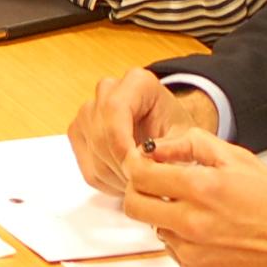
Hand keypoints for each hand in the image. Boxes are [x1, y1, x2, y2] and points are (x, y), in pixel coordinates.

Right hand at [67, 69, 216, 193]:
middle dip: (121, 166)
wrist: (164, 130)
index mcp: (137, 82)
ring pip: (94, 153)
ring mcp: (89, 110)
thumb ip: (171, 147)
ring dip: (117, 176)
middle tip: (145, 184)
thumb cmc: (175, 130)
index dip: (121, 144)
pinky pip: (87, 165)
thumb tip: (145, 158)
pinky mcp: (78, 131)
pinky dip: (107, 180)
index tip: (136, 169)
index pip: (114, 109)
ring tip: (140, 182)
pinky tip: (127, 179)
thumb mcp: (187, 138)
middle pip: (101, 134)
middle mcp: (107, 90)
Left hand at [119, 129, 266, 266]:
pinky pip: (172, 249)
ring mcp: (191, 250)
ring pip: (153, 227)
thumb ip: (193, 145)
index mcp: (202, 187)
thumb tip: (159, 147)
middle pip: (134, 205)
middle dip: (139, 191)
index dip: (135, 165)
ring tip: (196, 208)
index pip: (140, 175)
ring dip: (163, 215)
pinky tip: (208, 230)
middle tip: (155, 184)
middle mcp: (192, 222)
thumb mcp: (240, 159)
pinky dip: (181, 237)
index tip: (141, 163)